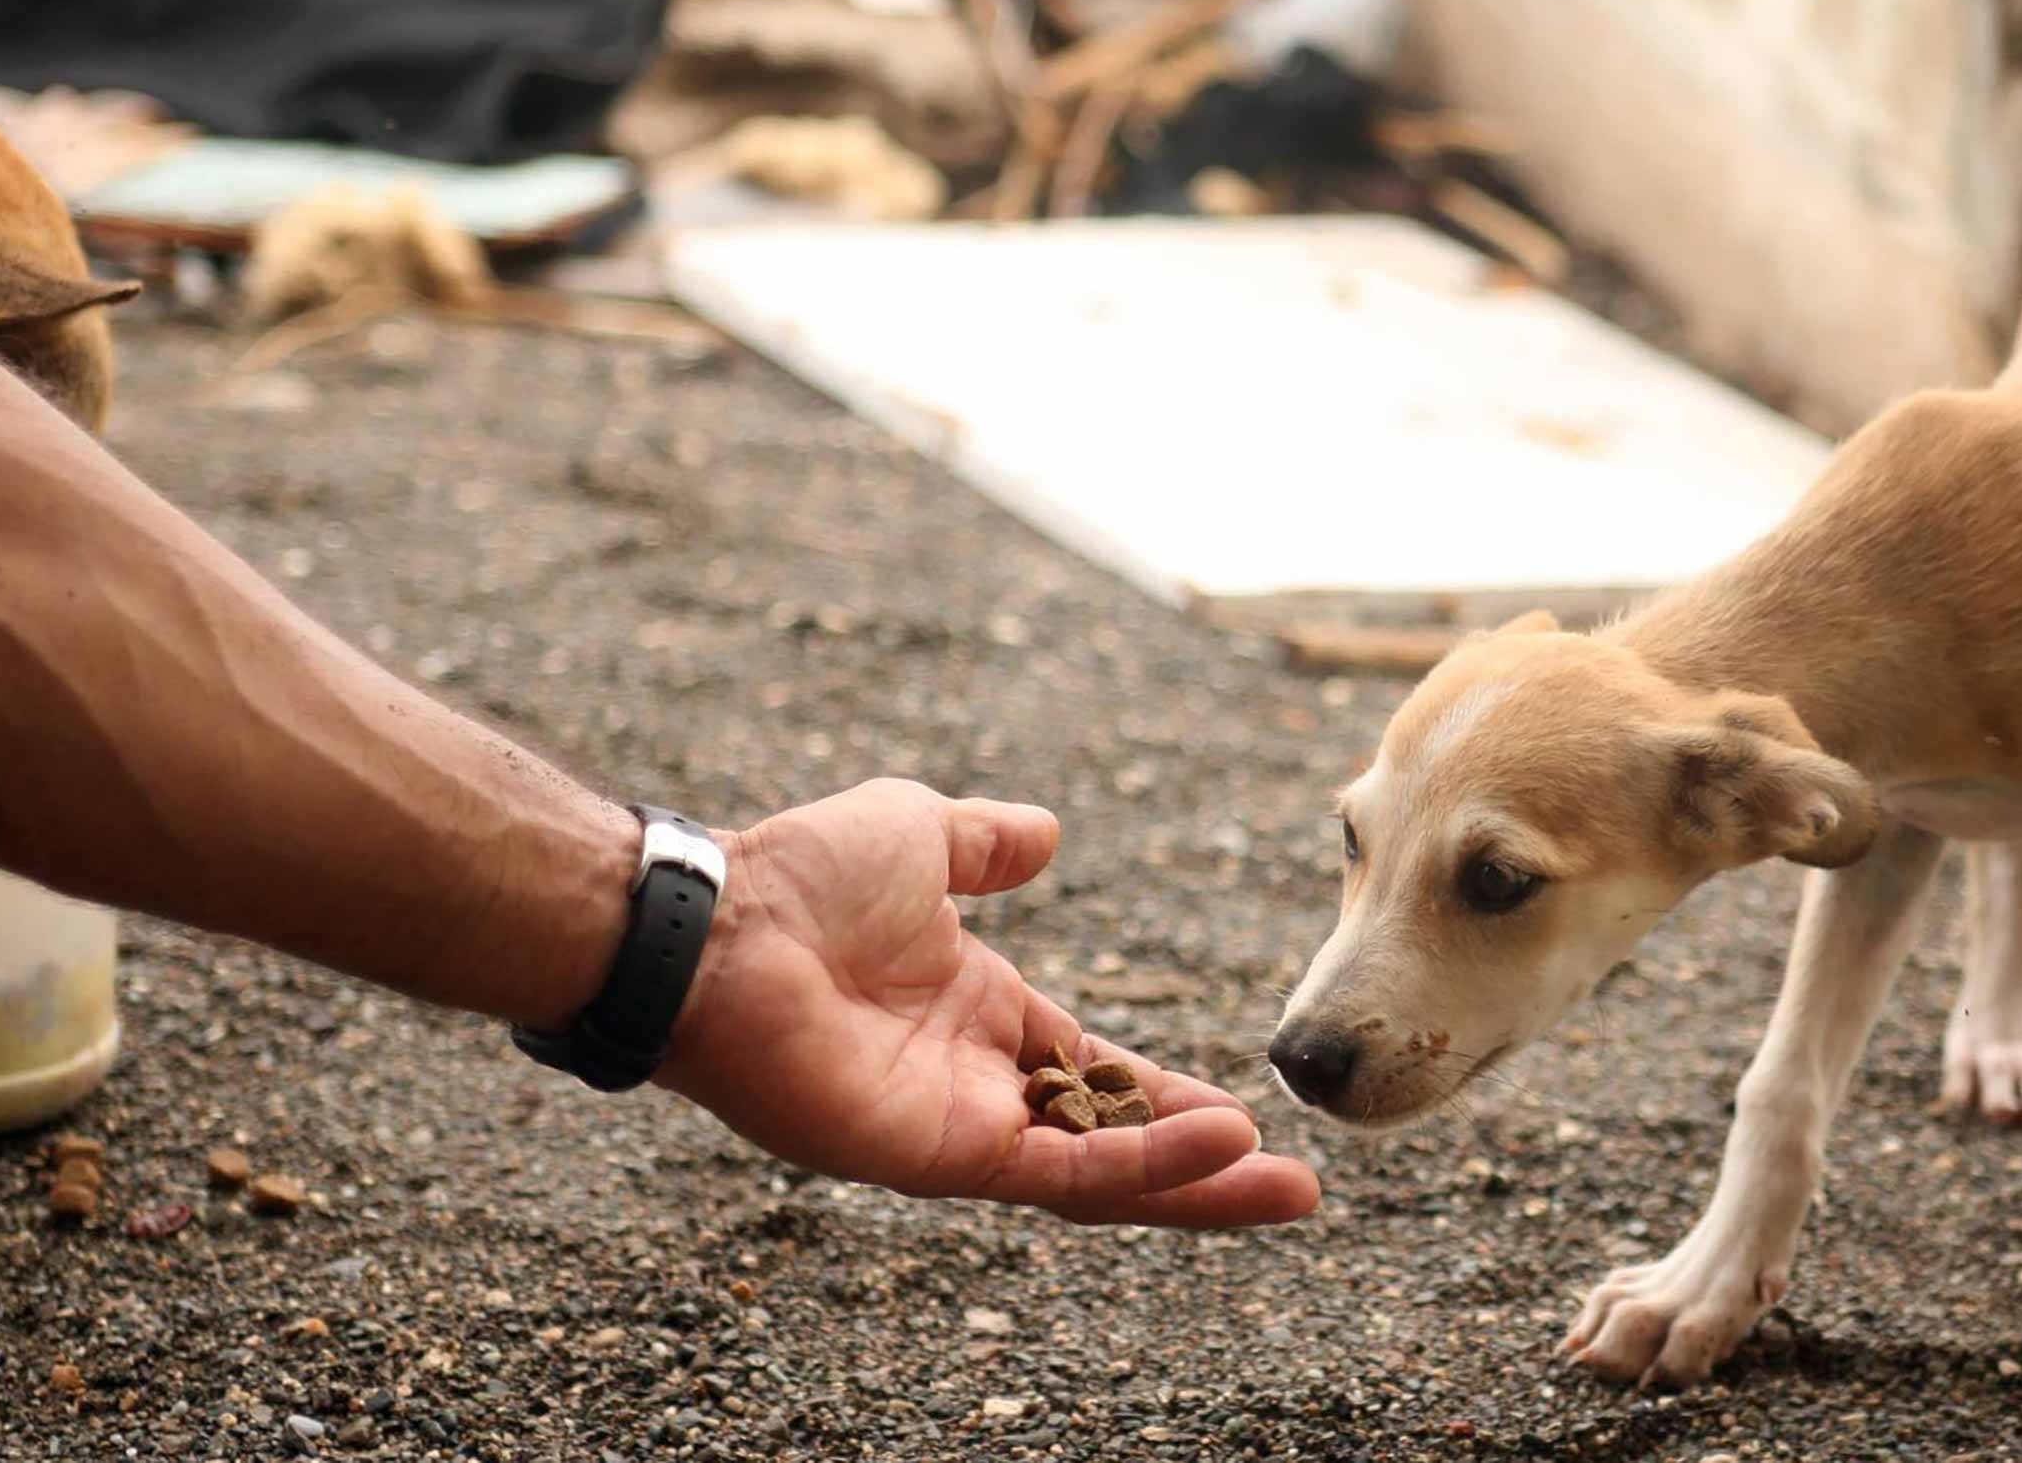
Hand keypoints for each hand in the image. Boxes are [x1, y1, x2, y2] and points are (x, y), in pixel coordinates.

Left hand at [657, 779, 1319, 1226]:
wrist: (723, 923)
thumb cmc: (799, 876)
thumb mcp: (920, 833)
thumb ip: (986, 844)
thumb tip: (1048, 832)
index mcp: (980, 1019)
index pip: (1098, 1076)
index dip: (1170, 1098)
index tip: (1247, 1111)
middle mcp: (976, 1087)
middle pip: (1115, 1145)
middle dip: (1205, 1168)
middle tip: (1297, 1185)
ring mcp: (960, 1129)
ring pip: (1102, 1177)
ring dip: (1196, 1183)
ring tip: (1288, 1190)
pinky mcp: (942, 1156)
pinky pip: (1063, 1171)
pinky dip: (1144, 1166)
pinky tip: (1219, 1148)